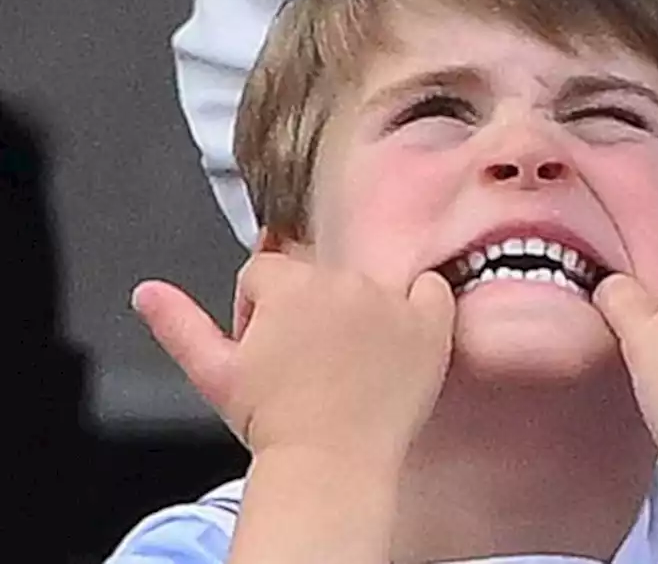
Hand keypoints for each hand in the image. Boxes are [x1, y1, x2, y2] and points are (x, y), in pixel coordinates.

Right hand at [132, 254, 455, 461]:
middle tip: (307, 359)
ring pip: (367, 282)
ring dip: (357, 309)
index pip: (268, 271)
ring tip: (347, 362)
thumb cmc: (272, 424)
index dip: (260, 310)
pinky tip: (398, 339)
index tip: (269, 348)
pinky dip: (419, 304)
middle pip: (318, 275)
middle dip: (307, 308)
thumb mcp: (215, 374)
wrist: (328, 468)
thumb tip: (146, 292)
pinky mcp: (429, 321)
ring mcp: (389, 299)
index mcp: (288, 285)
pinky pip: (431, 287)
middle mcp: (342, 281)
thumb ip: (179, 325)